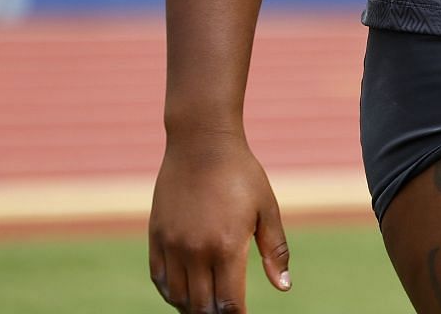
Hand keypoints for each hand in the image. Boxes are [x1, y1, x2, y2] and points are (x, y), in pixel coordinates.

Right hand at [149, 130, 289, 311]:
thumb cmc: (240, 173)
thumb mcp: (267, 208)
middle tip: (227, 312)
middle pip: (202, 307)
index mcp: (227, 246)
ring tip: (207, 307)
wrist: (201, 142)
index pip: (228, 304)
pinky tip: (183, 294)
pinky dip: (170, 293)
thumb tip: (284, 287)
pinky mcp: (157, 236)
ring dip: (193, 308)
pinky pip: (159, 278)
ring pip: (178, 297)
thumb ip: (275, 250)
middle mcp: (196, 251)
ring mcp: (173, 244)